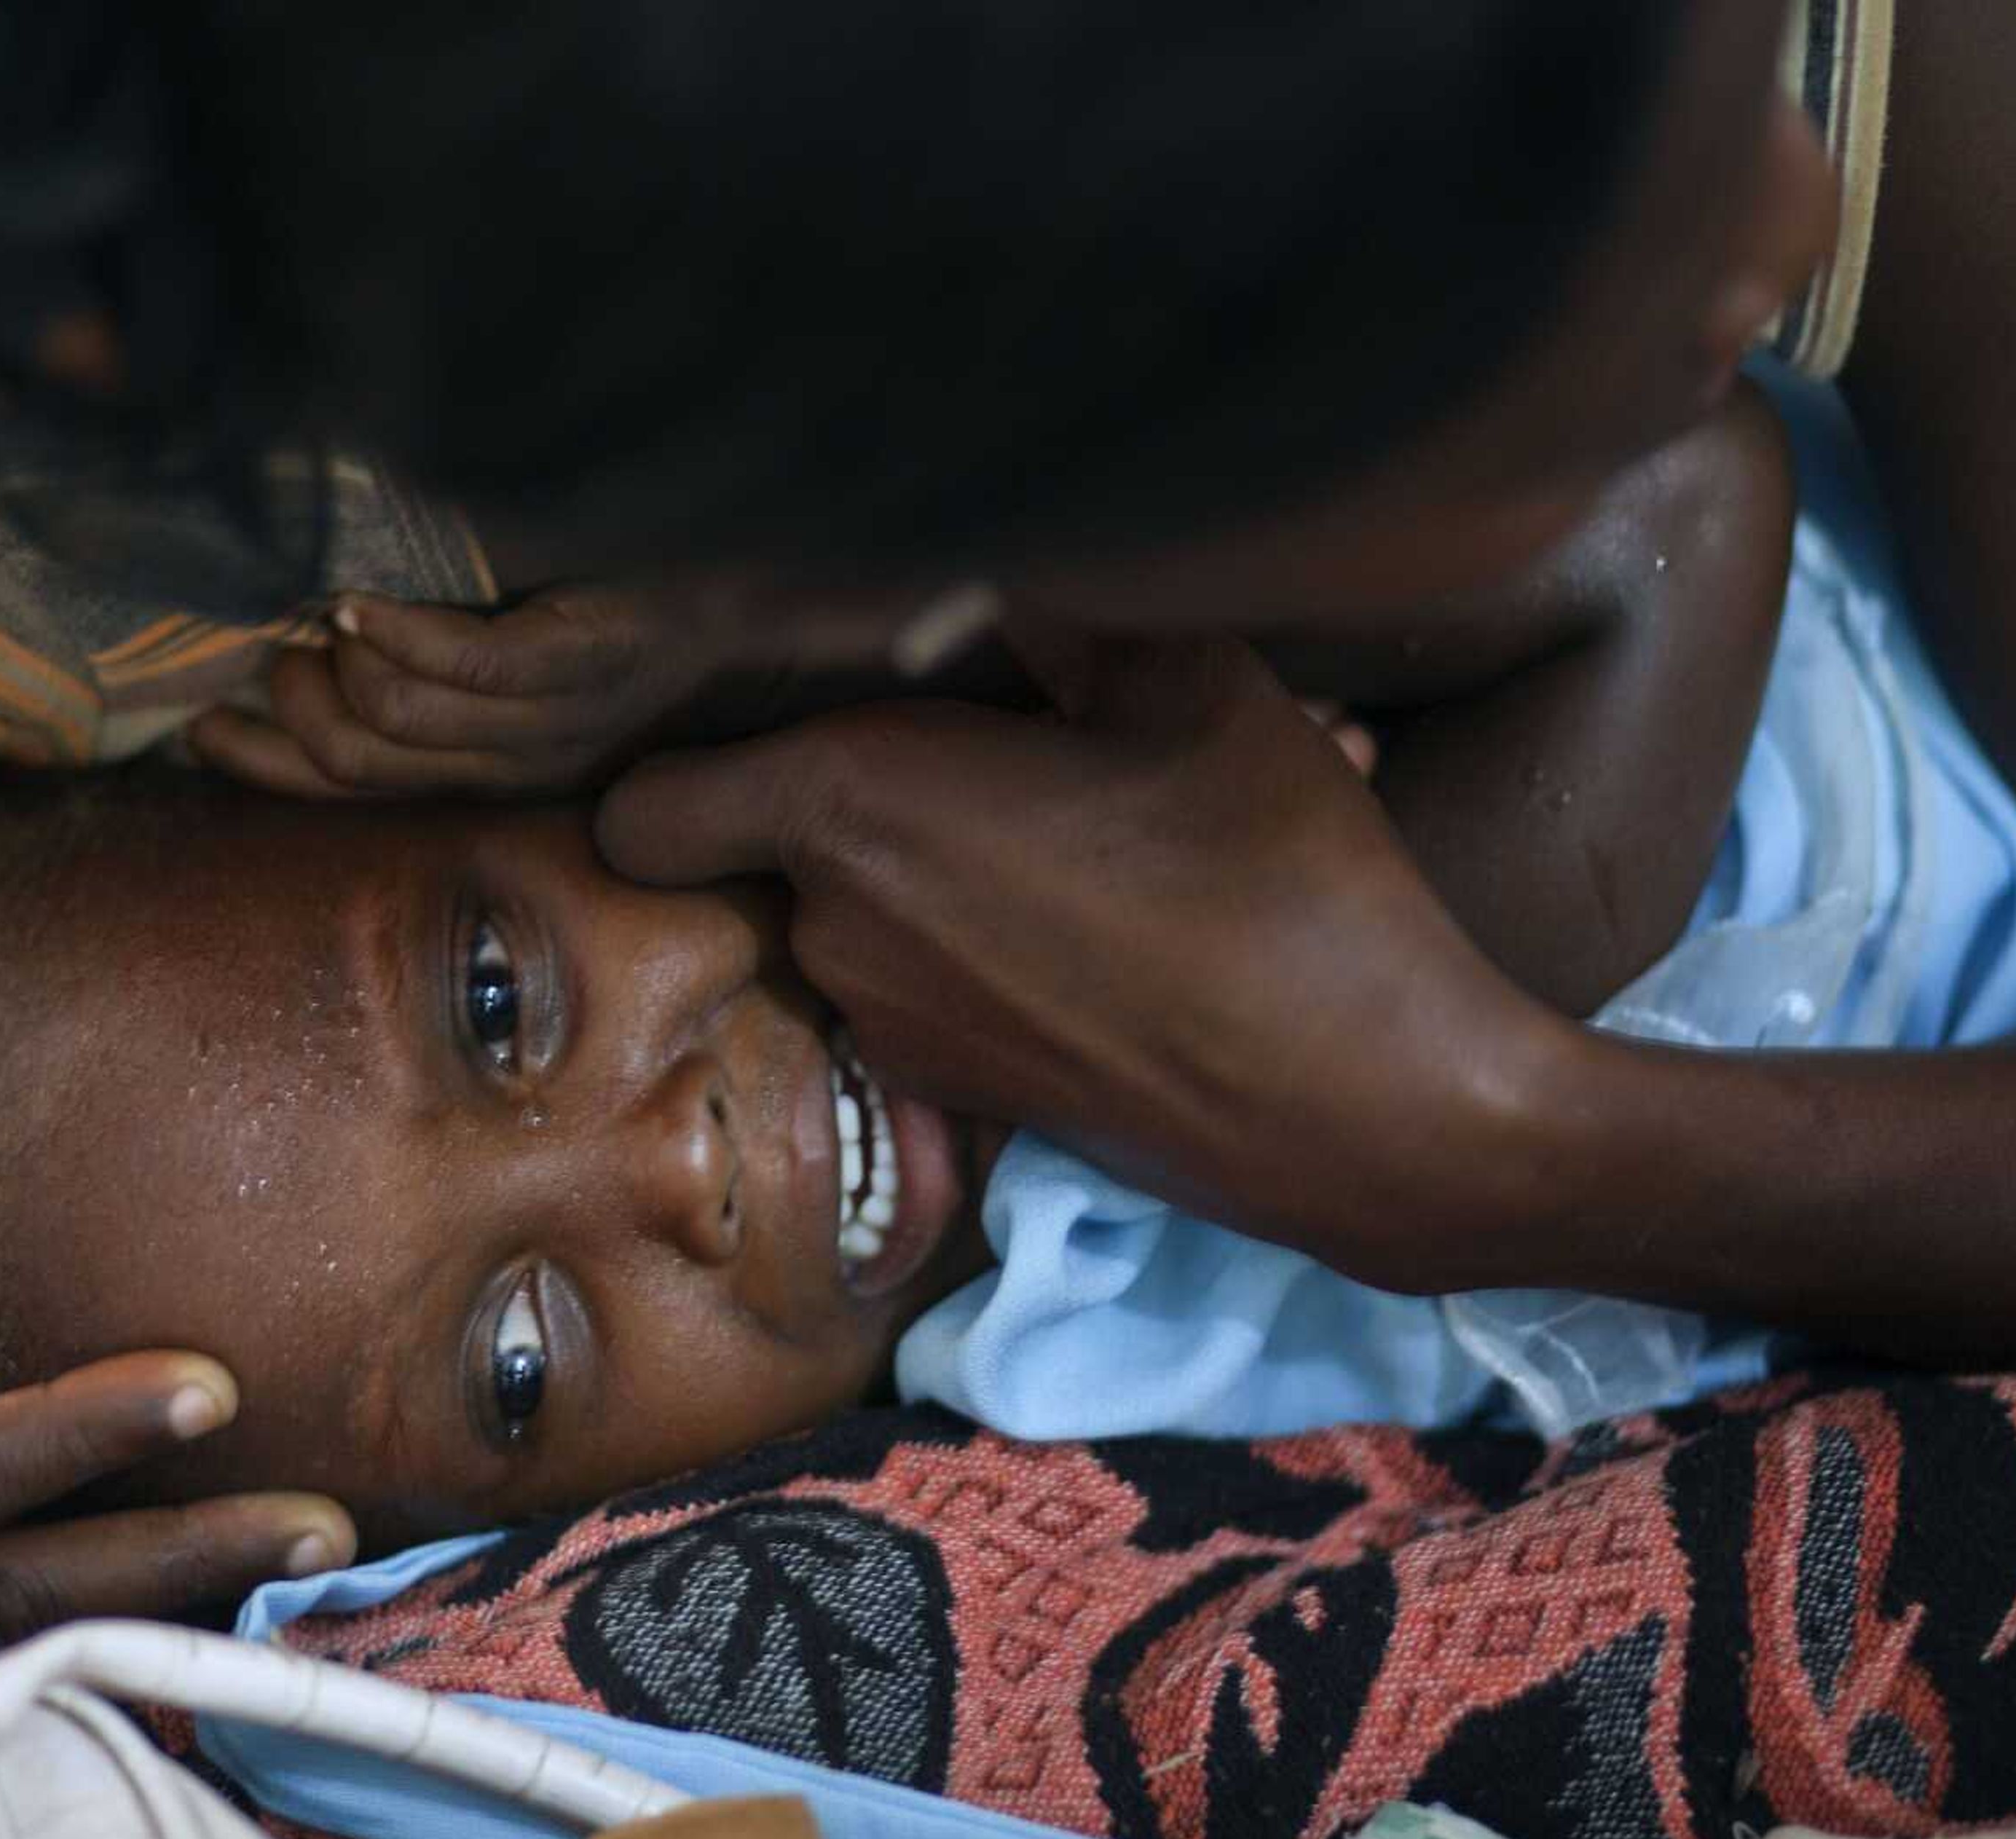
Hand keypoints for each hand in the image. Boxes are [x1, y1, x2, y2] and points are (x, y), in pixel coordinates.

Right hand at [189, 586, 728, 796]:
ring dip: (338, 670)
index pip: (350, 792)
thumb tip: (323, 632)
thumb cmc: (652, 629)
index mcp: (493, 775)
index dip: (263, 767)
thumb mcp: (541, 676)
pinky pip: (468, 667)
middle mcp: (515, 767)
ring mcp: (552, 720)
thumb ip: (446, 678)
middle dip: (288, 714)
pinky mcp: (586, 659)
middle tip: (263, 652)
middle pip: (357, 763)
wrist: (779, 620)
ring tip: (317, 618)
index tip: (197, 726)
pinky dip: (401, 636)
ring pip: (396, 721)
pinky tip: (363, 600)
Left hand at [595, 632, 1571, 1287]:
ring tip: (1135, 821)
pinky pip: (954, 978)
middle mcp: (839, 932)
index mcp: (849, 811)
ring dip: (981, 856)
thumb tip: (981, 549)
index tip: (761, 721)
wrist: (1371, 1112)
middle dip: (889, 783)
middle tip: (1040, 741)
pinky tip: (1157, 908)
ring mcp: (896, 1028)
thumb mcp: (1185, 684)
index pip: (645, 808)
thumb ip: (1053, 603)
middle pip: (788, 835)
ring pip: (890, 905)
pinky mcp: (966, 1095)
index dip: (676, 760)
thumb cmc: (1273, 878)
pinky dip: (1022, 937)